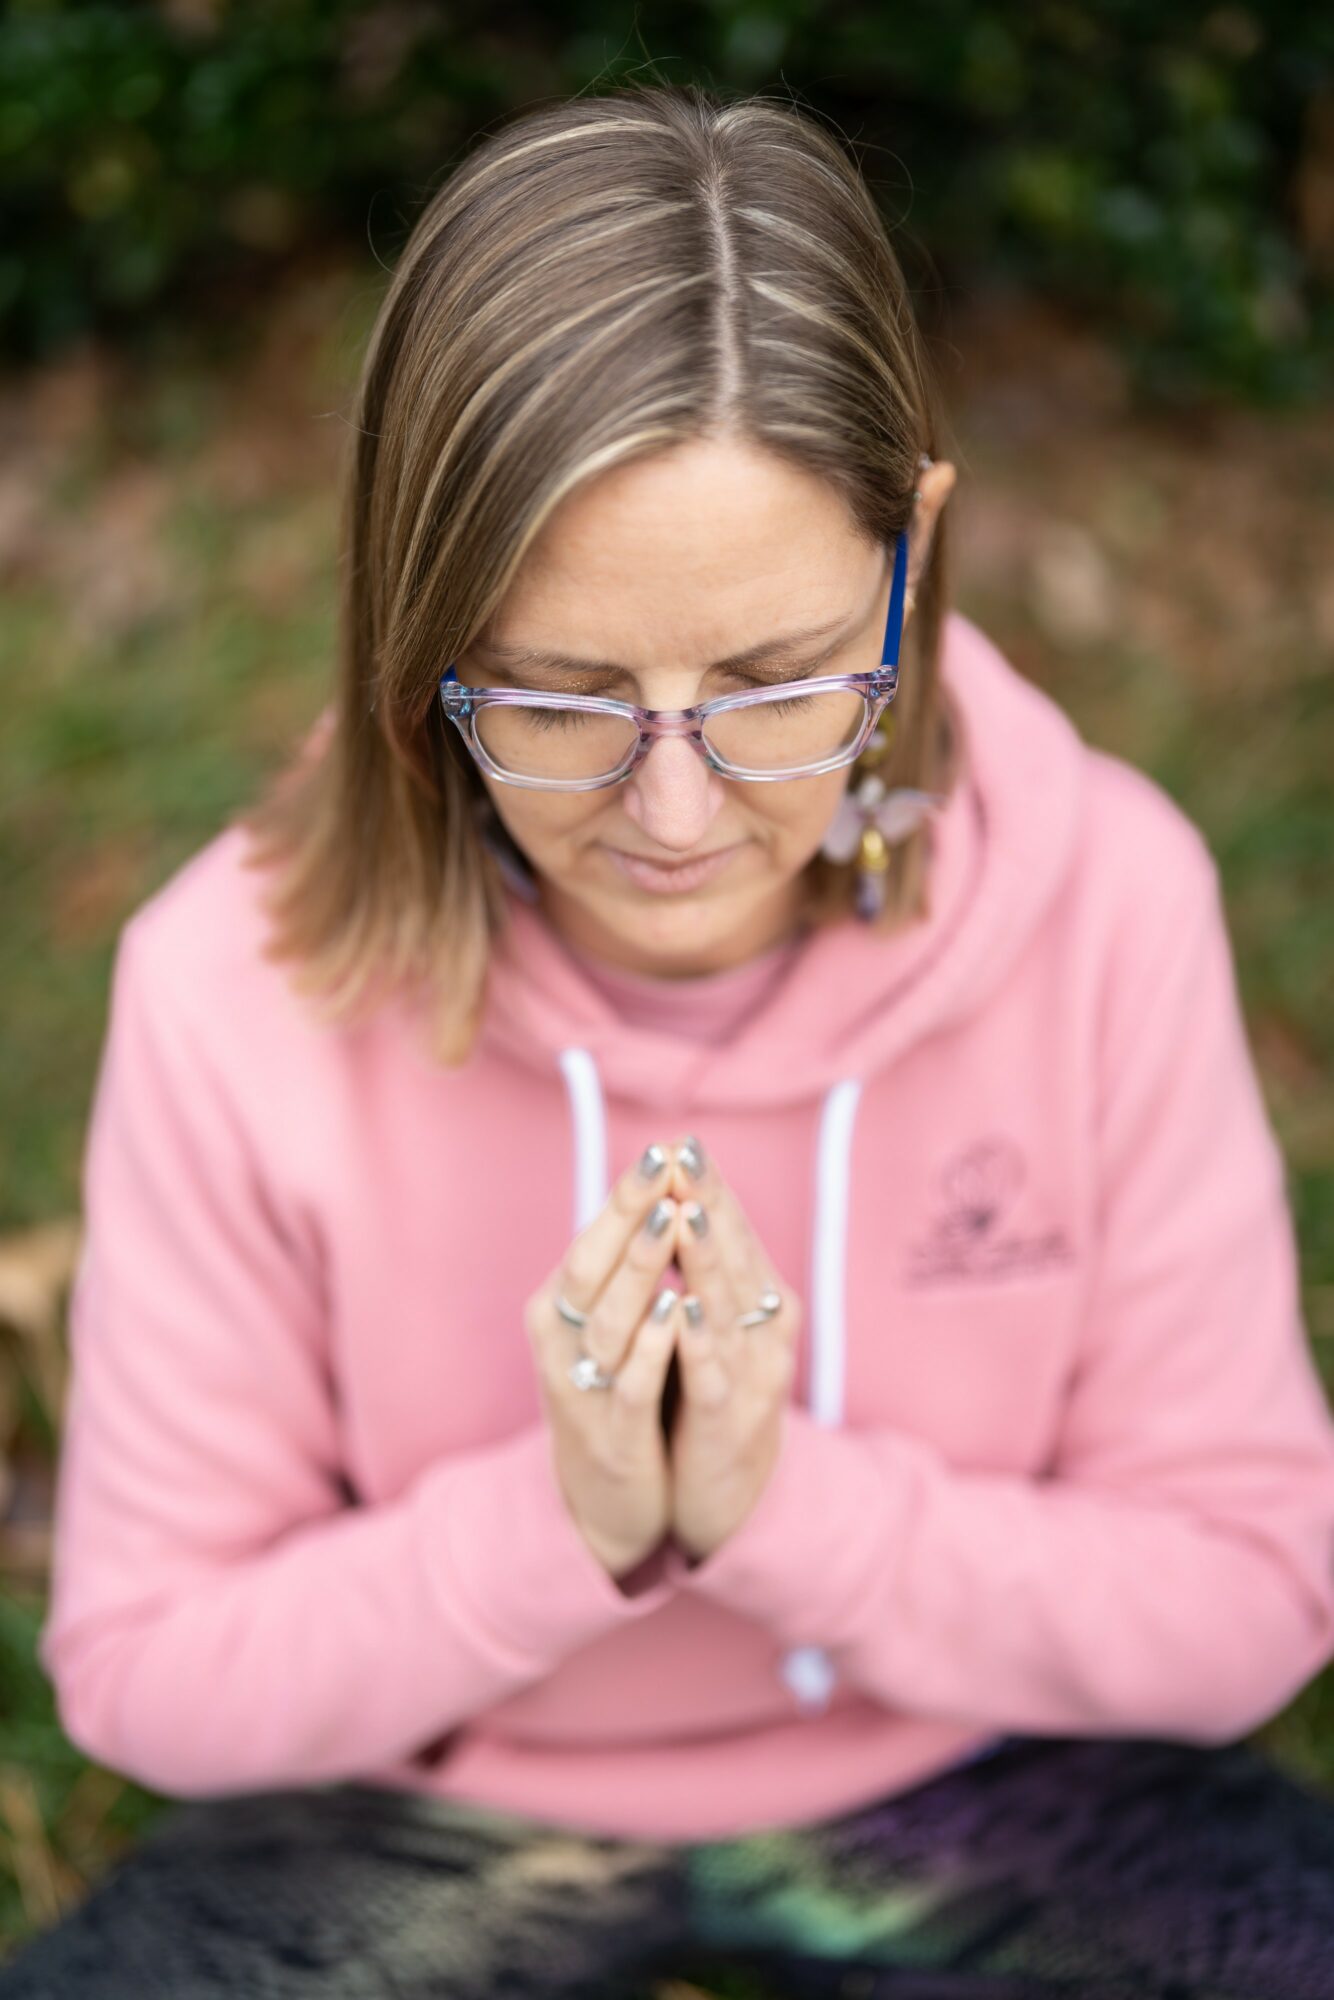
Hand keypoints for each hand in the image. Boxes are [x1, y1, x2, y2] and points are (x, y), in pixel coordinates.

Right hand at [525, 1142, 681, 1581]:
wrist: (603, 1502)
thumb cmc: (612, 1395)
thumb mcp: (608, 1327)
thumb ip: (623, 1269)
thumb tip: (660, 1188)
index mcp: (558, 1308)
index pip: (590, 1238)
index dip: (627, 1194)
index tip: (665, 1147)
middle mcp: (559, 1343)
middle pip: (590, 1269)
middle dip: (629, 1215)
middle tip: (665, 1165)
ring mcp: (581, 1391)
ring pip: (608, 1322)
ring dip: (641, 1269)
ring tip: (671, 1221)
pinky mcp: (612, 1436)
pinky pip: (631, 1384)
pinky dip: (653, 1346)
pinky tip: (679, 1311)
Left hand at [662, 1134, 800, 1564]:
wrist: (731, 1492)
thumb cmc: (713, 1391)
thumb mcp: (716, 1323)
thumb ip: (704, 1268)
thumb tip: (677, 1194)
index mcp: (762, 1301)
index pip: (735, 1233)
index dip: (710, 1189)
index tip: (682, 1143)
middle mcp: (766, 1330)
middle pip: (735, 1259)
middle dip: (709, 1206)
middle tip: (686, 1157)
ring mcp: (753, 1376)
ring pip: (727, 1309)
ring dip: (706, 1261)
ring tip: (686, 1216)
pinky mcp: (728, 1420)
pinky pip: (711, 1375)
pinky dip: (699, 1342)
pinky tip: (682, 1311)